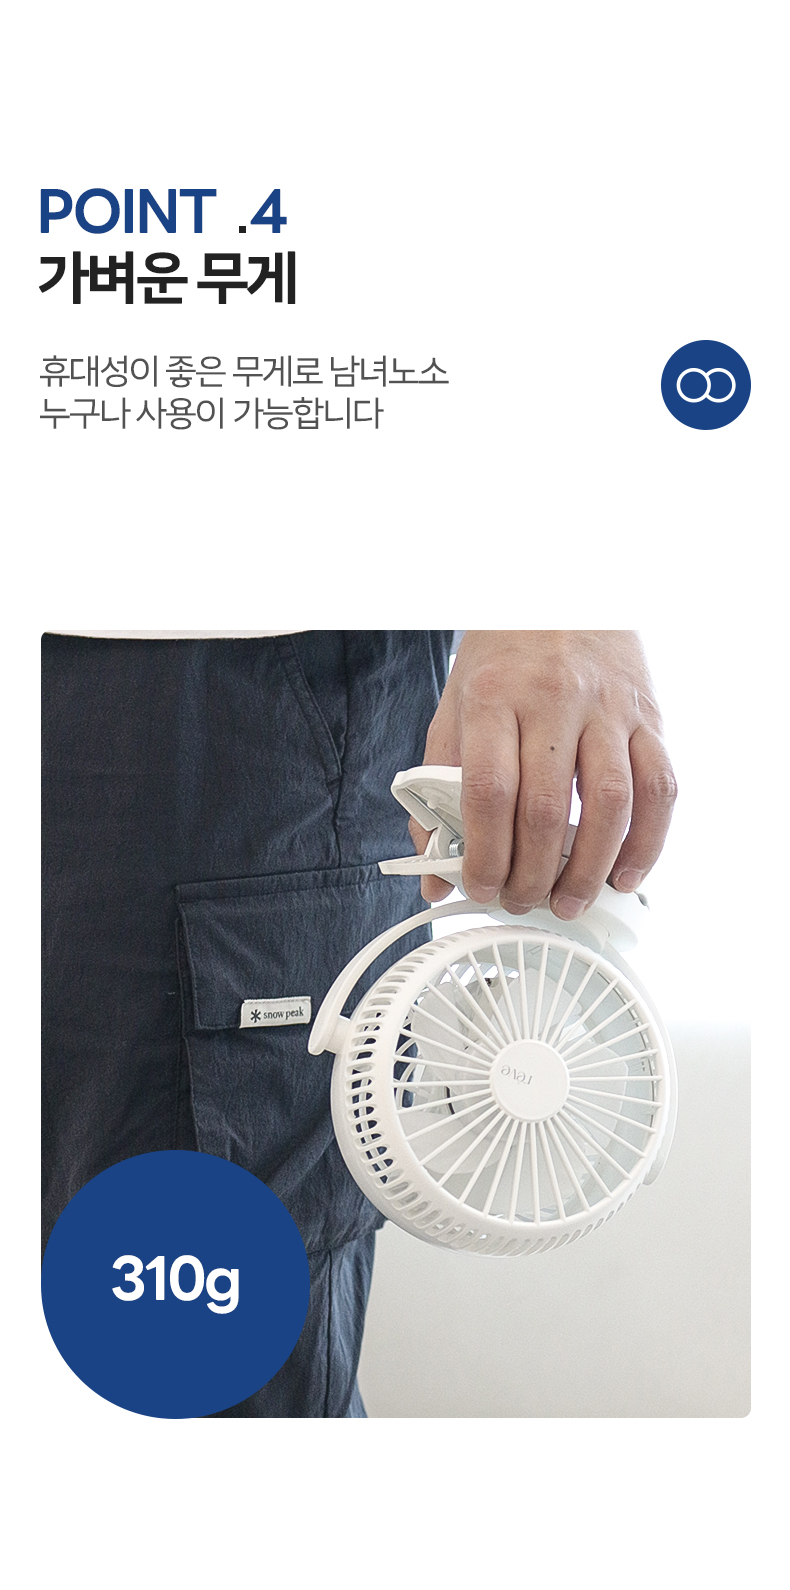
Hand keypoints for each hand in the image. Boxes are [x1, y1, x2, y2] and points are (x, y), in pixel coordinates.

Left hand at [410, 631, 676, 916]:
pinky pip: (659, 788)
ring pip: (609, 805)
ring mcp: (609, 709)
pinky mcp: (649, 718)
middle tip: (521, 901)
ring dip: (589, 869)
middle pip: (546, 810)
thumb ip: (436, 790)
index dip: (484, 854)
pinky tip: (624, 873)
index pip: (488, 791)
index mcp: (494, 697)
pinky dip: (647, 842)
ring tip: (569, 901)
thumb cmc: (504, 659)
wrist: (562, 594)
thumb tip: (434, 872)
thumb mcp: (455, 709)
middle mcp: (555, 701)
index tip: (477, 888)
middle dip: (532, 875)